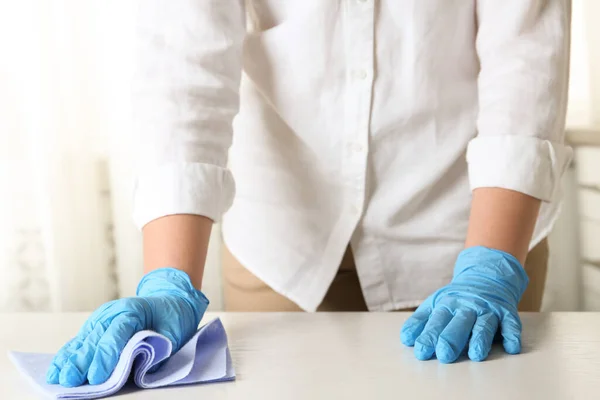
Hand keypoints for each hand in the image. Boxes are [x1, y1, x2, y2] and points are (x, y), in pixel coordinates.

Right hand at [46, 268, 208, 386]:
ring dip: (70, 359)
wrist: (171, 300)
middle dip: (81, 361)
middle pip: (94, 338)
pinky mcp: (96, 325)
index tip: (96, 377)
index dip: (105, 357)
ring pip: (83, 339)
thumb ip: (156, 349)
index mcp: (134, 310)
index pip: (116, 334)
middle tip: (70, 381)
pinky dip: (68, 354)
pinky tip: (57, 367)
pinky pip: (80, 340)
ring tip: (57, 376)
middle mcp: (113, 312)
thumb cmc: (173, 318)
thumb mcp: (173, 332)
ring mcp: (102, 317)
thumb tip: (138, 367)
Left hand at [400, 246, 528, 362]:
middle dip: (450, 338)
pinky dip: (512, 335)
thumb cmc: (457, 298)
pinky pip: (511, 324)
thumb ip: (422, 320)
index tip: (420, 350)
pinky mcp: (506, 313)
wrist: (486, 276)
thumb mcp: (436, 303)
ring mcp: (487, 309)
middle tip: (444, 354)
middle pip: (458, 323)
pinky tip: (511, 347)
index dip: (428, 335)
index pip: (435, 320)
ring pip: (483, 325)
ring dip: (480, 339)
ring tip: (475, 355)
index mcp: (446, 304)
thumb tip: (406, 339)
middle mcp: (466, 306)